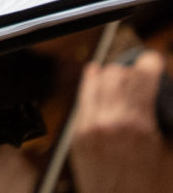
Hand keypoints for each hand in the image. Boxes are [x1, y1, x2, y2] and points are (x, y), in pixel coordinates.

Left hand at [70, 50, 172, 192]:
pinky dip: (93, 86)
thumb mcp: (171, 156)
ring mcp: (88, 127)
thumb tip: (167, 103)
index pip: (141, 75)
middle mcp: (108, 121)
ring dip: (111, 75)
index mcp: (136, 126)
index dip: (151, 62)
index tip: (154, 60)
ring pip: (95, 81)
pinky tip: (99, 81)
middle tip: (143, 74)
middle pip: (116, 73)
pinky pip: (83, 99)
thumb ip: (169, 124)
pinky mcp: (77, 134)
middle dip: (132, 70)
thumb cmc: (151, 190)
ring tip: (123, 78)